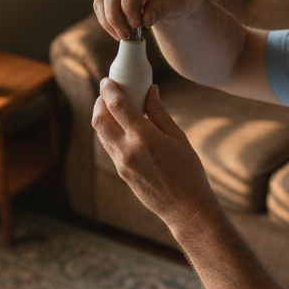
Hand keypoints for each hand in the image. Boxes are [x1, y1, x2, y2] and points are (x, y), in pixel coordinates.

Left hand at [91, 78, 217, 229]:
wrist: (185, 208)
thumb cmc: (189, 172)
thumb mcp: (179, 138)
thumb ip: (159, 113)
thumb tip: (150, 91)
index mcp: (144, 138)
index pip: (117, 106)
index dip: (109, 89)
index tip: (108, 80)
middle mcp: (127, 151)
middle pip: (99, 119)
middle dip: (100, 101)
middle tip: (108, 92)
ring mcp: (121, 164)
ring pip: (101, 133)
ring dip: (102, 116)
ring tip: (113, 107)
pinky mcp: (121, 173)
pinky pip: (109, 146)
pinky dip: (109, 131)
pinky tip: (121, 126)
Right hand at [94, 0, 203, 40]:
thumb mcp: (180, 3)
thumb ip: (165, 7)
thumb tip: (146, 18)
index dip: (131, 4)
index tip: (138, 24)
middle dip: (117, 15)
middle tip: (128, 34)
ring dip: (109, 19)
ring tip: (124, 35)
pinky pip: (98, 1)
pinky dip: (105, 19)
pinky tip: (117, 31)